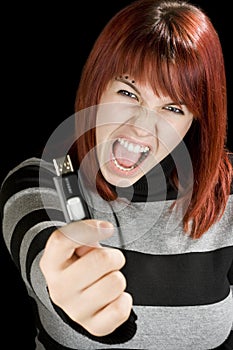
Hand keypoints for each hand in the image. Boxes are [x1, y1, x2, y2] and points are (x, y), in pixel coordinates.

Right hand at [39, 220, 132, 335]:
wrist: (75, 296)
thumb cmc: (78, 267)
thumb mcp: (76, 246)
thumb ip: (85, 233)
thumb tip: (102, 228)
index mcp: (52, 263)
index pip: (63, 240)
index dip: (88, 229)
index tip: (106, 227)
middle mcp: (60, 288)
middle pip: (101, 260)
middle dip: (112, 256)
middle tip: (108, 260)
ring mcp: (75, 310)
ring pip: (116, 282)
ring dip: (116, 277)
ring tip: (105, 279)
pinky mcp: (93, 326)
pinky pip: (121, 308)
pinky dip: (123, 299)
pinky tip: (112, 296)